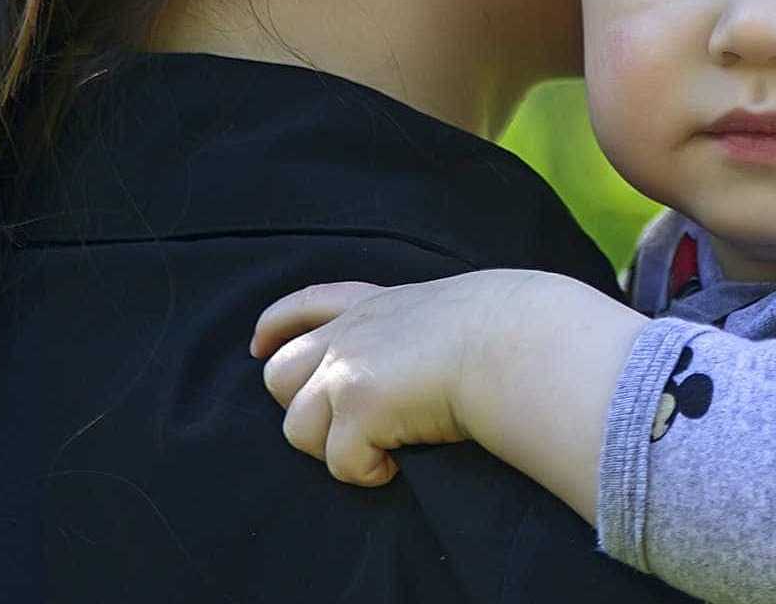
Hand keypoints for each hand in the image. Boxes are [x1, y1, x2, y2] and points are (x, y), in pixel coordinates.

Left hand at [253, 272, 531, 485]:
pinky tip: (398, 465)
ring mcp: (347, 368)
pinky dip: (366, 472)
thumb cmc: (509, 332)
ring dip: (334, 448)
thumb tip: (433, 362)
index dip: (276, 324)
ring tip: (381, 450)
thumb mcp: (454, 311)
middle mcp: (351, 333)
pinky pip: (339, 462)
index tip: (259, 345)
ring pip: (297, 428)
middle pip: (280, 374)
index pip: (310, 304)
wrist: (517, 344)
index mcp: (378, 305)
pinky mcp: (356, 407)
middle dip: (300, 406)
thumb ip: (424, 327)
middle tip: (347, 427)